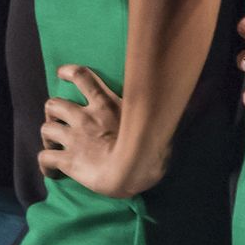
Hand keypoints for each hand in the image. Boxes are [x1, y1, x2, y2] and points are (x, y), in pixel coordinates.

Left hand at [37, 65, 161, 197]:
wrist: (133, 171)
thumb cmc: (152, 149)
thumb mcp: (159, 122)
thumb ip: (163, 111)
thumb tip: (199, 96)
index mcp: (106, 105)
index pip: (82, 77)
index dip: (69, 73)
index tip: (62, 73)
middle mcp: (84, 118)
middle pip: (54, 103)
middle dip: (53, 112)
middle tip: (60, 122)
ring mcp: (73, 138)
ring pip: (46, 128)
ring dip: (48, 135)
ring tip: (54, 145)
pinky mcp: (67, 160)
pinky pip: (45, 158)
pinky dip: (45, 164)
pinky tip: (52, 172)